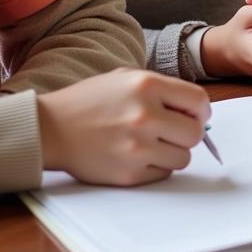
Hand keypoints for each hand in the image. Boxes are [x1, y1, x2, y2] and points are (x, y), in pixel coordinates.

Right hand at [37, 68, 209, 185]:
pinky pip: (162, 174)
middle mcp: (145, 116)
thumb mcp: (127, 77)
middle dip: (188, 132)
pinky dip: (156, 167)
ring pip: (183, 158)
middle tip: (173, 131)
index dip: (201, 110)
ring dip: (173, 151)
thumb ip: (164, 89)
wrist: (50, 129)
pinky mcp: (127, 174)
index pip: (199, 101)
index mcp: (147, 86)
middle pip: (195, 134)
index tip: (195, 114)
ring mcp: (136, 148)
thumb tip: (199, 110)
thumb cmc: (91, 100)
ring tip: (151, 143)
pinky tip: (137, 155)